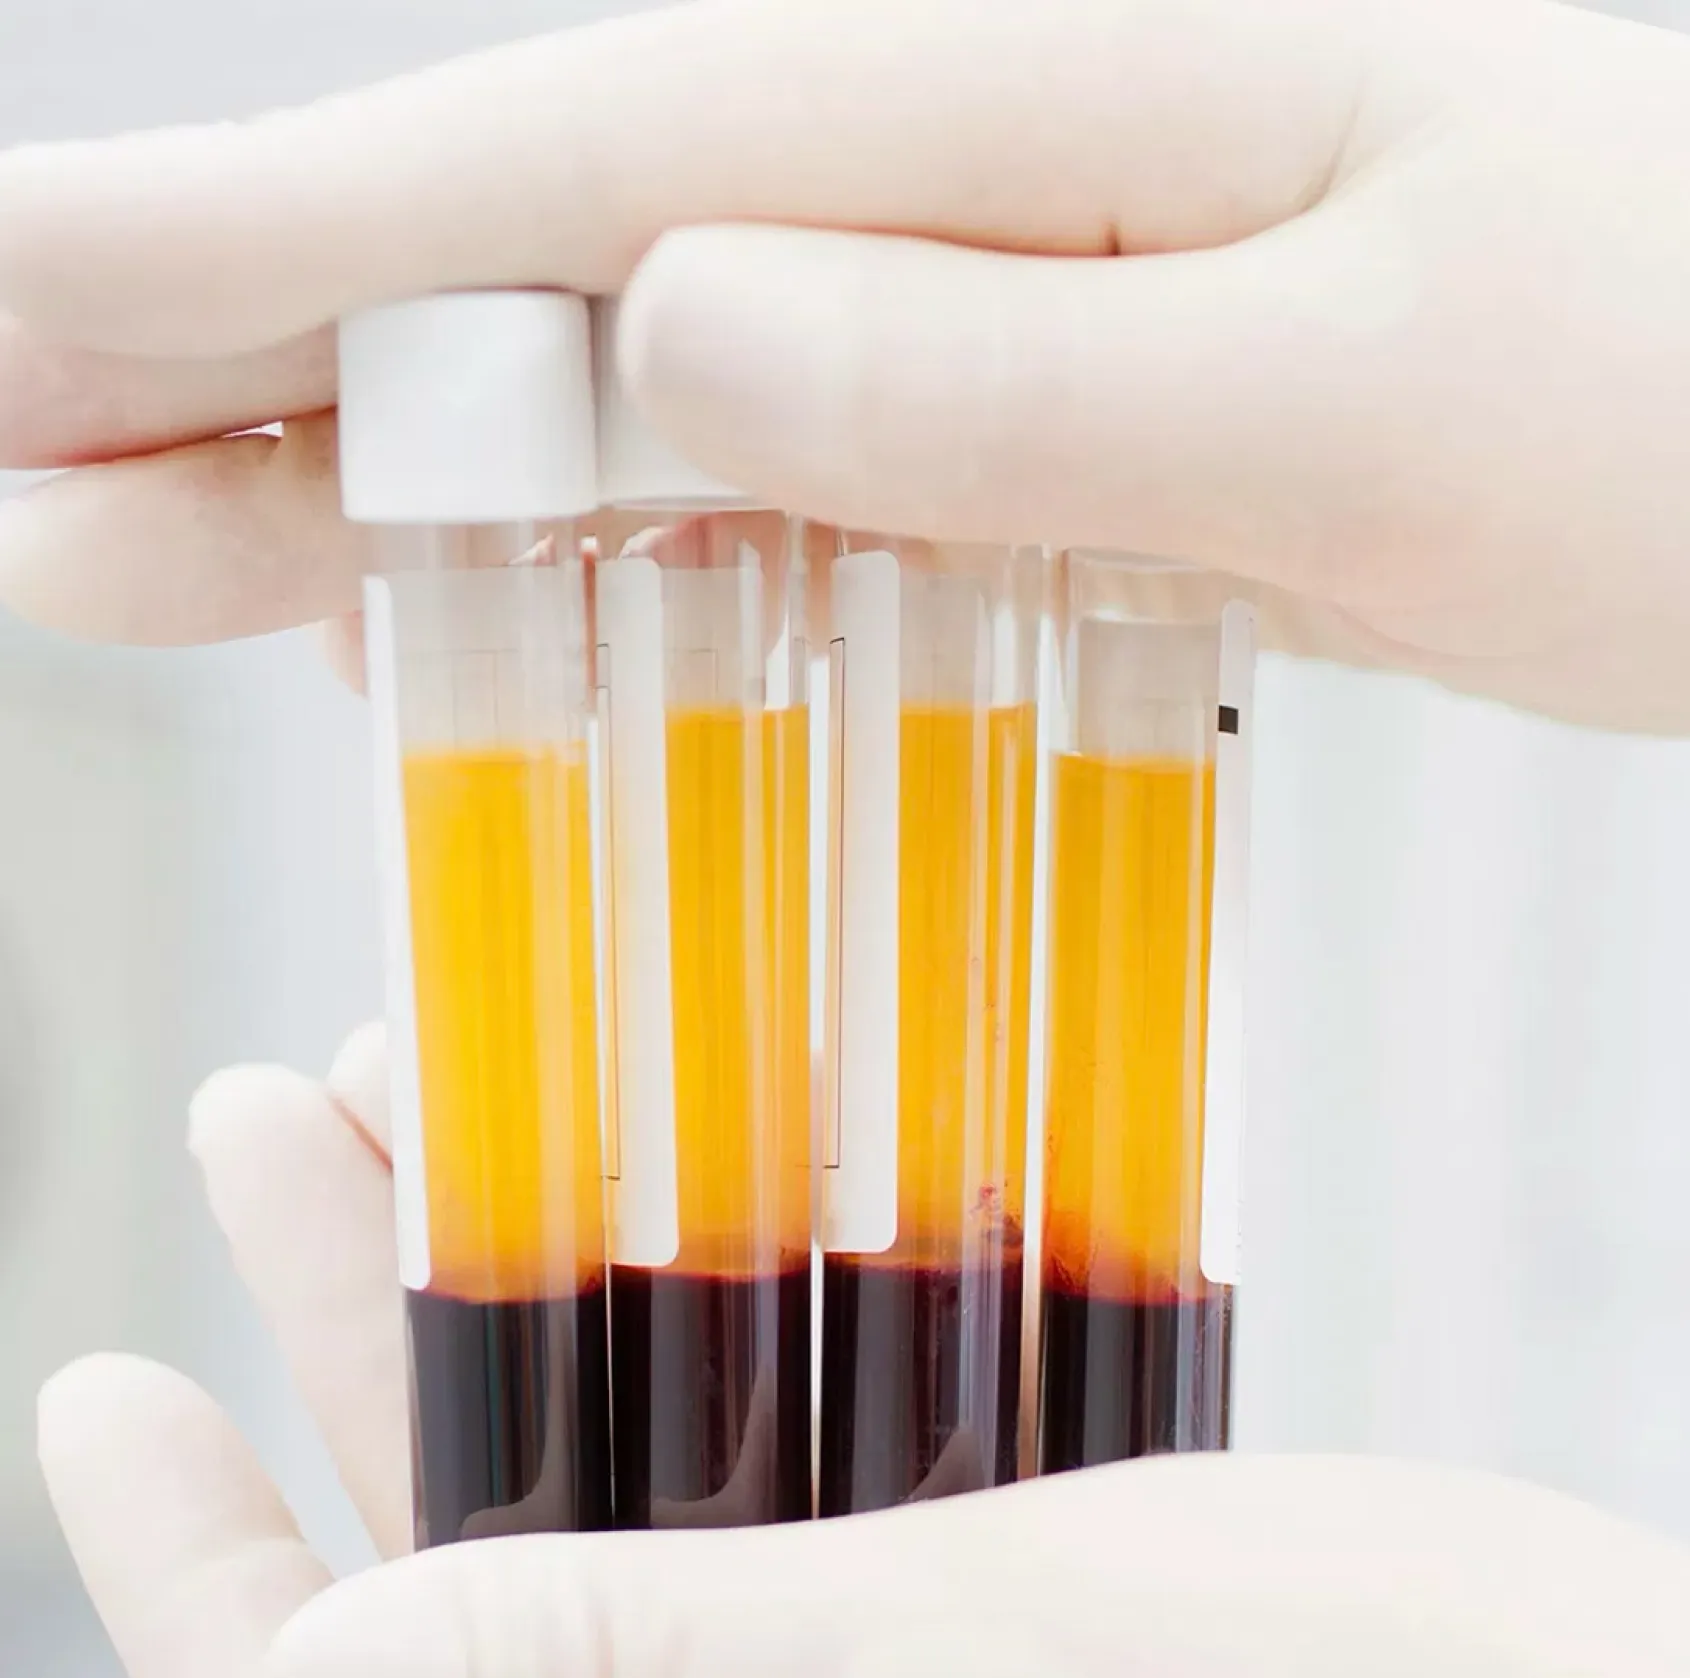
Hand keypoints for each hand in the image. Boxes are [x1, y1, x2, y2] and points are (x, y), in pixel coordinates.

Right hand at [3, 0, 1689, 727]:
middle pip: (543, 257)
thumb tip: (683, 333)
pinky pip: (755, 460)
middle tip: (12, 458)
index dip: (266, 245)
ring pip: (617, 371)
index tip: (10, 311)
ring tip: (147, 548)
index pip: (579, 167)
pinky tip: (472, 577)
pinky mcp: (1028, 400)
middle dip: (255, 360)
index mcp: (1047, 91)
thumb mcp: (1389, 399)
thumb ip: (1026, 377)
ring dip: (384, 466)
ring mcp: (991, 283)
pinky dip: (598, 527)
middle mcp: (979, 161)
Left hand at [37, 1023, 1689, 1677]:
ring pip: (630, 1423)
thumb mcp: (992, 1650)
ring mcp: (865, 1611)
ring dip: (525, 1243)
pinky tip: (672, 1120)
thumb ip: (668, 1662)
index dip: (210, 1577)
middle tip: (263, 1110)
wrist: (1600, 1677)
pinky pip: (788, 1383)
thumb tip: (328, 1672)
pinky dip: (713, 1247)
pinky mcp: (971, 1528)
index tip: (105, 1396)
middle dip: (362, 1310)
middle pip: (482, 1526)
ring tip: (423, 1069)